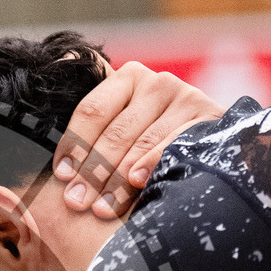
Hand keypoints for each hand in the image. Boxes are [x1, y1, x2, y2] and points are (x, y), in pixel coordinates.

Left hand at [53, 62, 223, 217]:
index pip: (92, 110)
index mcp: (127, 79)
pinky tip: (139, 181)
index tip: (62, 176)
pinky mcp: (210, 118)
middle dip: (92, 172)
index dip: (75, 144)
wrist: (206, 152)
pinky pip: (174, 143)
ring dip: (118, 179)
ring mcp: (187, 98)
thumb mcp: (121, 128)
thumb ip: (94, 118)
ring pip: (142, 142)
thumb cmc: (148, 146)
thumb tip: (61, 62)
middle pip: (116, 131)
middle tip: (76, 201)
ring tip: (101, 207)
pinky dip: (153, 163)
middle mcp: (157, 83)